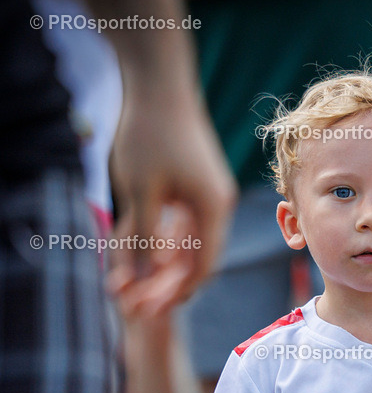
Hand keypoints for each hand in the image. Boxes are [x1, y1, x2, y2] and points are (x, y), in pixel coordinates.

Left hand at [107, 86, 235, 316]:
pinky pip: (183, 223)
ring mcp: (208, 193)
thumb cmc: (150, 132)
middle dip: (167, 284)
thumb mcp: (142, 191)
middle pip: (198, 258)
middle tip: (137, 304)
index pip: (204, 266)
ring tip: (133, 281)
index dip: (177, 293)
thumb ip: (145, 238)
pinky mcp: (195, 183)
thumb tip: (143, 279)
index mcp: (213, 208)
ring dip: (163, 263)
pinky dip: (164, 240)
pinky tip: (141, 250)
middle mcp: (217, 204)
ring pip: (189, 242)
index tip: (151, 311)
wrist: (159, 81)